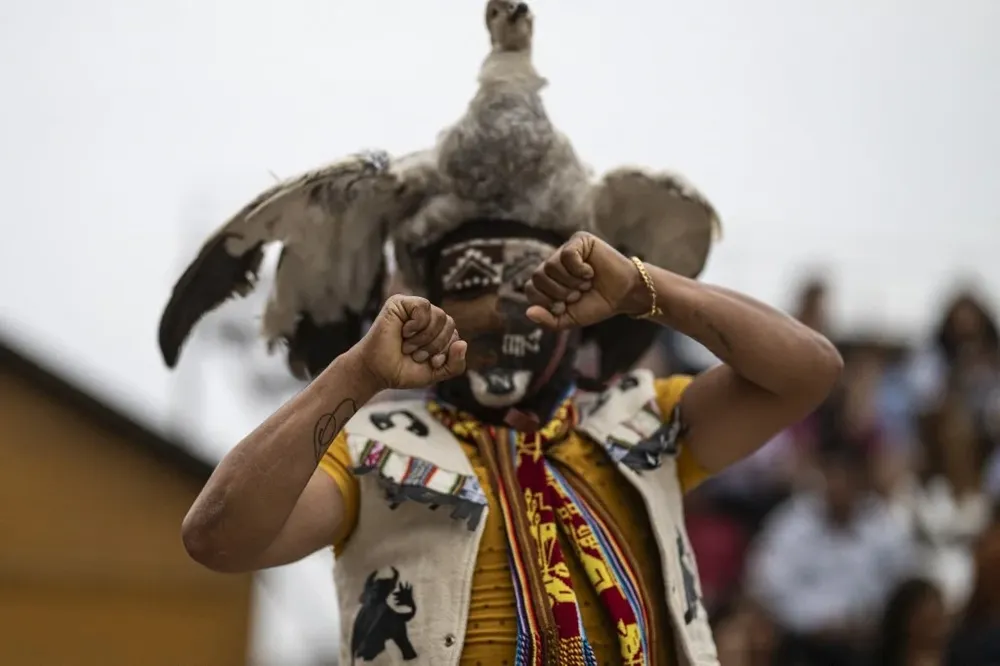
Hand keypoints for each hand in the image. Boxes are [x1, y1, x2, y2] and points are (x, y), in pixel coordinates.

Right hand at [353, 295, 466, 389]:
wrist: (377, 372)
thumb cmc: (402, 370)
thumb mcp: (435, 373)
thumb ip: (455, 364)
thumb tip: (463, 343)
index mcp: (437, 333)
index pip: (455, 336)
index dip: (446, 351)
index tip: (431, 363)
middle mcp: (428, 319)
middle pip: (449, 324)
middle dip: (435, 345)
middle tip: (416, 355)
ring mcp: (414, 310)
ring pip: (439, 315)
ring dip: (424, 337)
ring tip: (408, 346)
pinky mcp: (400, 303)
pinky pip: (423, 306)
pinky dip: (417, 324)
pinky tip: (404, 332)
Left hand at [524, 232, 648, 328]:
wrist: (623, 296)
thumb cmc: (596, 304)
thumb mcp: (570, 319)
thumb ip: (548, 320)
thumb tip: (528, 312)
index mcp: (548, 281)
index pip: (530, 288)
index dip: (545, 301)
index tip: (564, 307)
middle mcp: (554, 264)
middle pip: (537, 276)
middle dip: (559, 292)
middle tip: (578, 294)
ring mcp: (565, 250)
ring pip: (550, 266)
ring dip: (571, 282)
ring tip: (586, 284)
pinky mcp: (579, 240)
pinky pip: (566, 254)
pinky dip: (578, 269)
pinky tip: (589, 272)